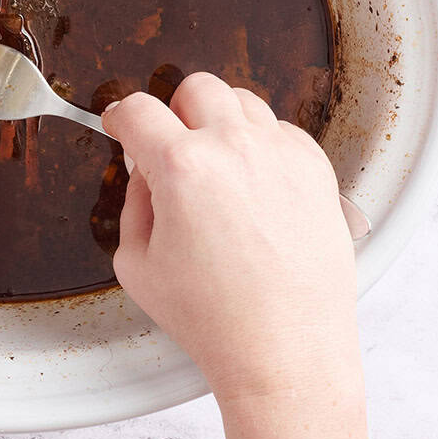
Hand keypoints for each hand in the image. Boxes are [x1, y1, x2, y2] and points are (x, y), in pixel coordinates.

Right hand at [103, 74, 374, 438]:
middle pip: (196, 88)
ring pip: (243, 102)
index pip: (139, 110)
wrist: (285, 351)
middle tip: (172, 146)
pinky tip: (253, 184)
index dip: (121, 117)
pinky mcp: (316, 170)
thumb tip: (145, 172)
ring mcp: (281, 155)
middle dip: (175, 112)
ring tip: (215, 166)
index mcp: (181, 167)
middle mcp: (235, 148)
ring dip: (220, 123)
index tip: (121, 125)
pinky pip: (282, 132)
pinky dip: (262, 146)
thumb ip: (134, 203)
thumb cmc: (213, 319)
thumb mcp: (137, 265)